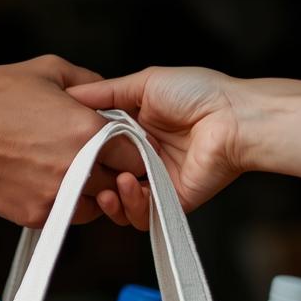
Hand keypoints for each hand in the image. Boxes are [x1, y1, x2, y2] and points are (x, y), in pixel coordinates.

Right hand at [0, 55, 144, 227]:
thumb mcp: (48, 70)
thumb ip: (90, 82)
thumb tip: (109, 94)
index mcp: (87, 130)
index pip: (135, 154)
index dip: (131, 151)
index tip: (121, 148)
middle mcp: (78, 166)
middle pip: (120, 182)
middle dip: (113, 172)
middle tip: (98, 161)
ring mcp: (58, 195)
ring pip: (97, 205)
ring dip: (92, 193)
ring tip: (71, 173)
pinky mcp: (38, 215)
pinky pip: (68, 218)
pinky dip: (66, 205)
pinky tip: (49, 183)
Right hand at [67, 67, 248, 228]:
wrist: (233, 117)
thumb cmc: (199, 93)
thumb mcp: (144, 84)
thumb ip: (106, 93)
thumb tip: (71, 94)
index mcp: (137, 130)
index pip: (99, 148)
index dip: (82, 150)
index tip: (67, 145)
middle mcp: (145, 158)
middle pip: (105, 177)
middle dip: (90, 178)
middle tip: (82, 171)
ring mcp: (158, 182)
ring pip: (120, 202)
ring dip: (108, 197)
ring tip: (106, 185)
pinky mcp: (172, 202)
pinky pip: (142, 216)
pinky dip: (129, 205)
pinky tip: (126, 187)